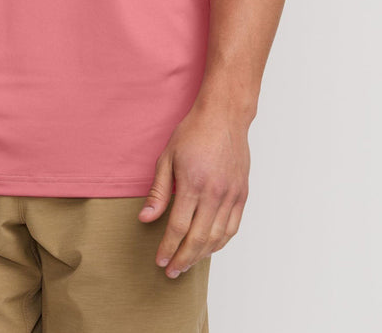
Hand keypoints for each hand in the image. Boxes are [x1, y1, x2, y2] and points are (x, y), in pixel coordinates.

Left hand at [137, 101, 249, 277]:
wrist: (224, 116)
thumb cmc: (192, 133)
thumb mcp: (167, 157)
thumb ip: (158, 191)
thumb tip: (145, 218)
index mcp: (193, 183)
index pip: (178, 227)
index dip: (168, 247)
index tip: (160, 260)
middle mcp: (215, 193)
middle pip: (199, 238)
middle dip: (183, 259)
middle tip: (172, 272)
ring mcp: (231, 195)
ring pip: (218, 237)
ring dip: (202, 255)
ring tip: (188, 263)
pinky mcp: (242, 194)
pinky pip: (233, 227)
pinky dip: (221, 242)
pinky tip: (209, 248)